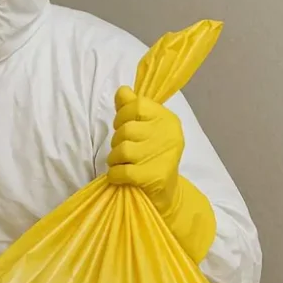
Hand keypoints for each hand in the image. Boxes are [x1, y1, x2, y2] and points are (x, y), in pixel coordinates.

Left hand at [106, 86, 182, 215]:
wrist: (166, 192)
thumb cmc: (151, 156)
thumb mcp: (146, 128)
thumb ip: (132, 108)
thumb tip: (122, 90)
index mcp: (167, 119)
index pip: (137, 105)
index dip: (122, 115)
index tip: (122, 126)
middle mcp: (169, 134)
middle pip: (126, 128)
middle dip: (117, 140)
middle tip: (123, 150)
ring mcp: (163, 155)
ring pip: (122, 149)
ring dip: (114, 158)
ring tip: (121, 163)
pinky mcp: (154, 176)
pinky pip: (122, 170)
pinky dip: (114, 174)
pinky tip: (118, 176)